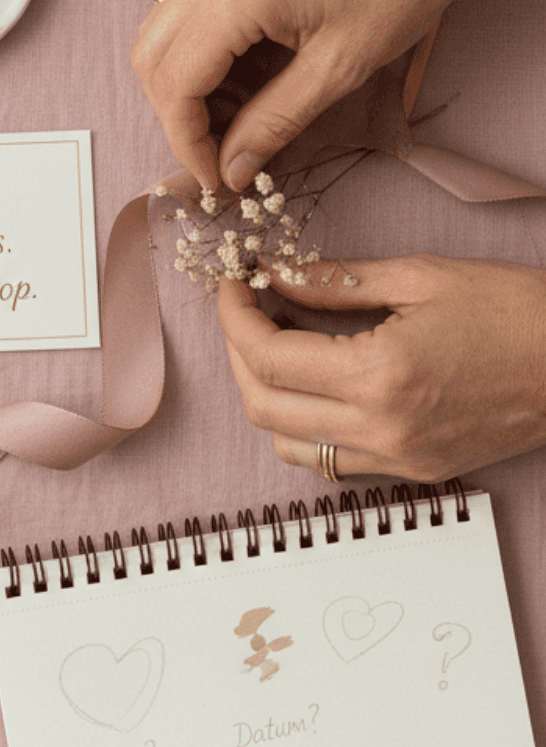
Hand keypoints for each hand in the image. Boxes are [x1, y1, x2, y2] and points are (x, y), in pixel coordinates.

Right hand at [132, 0, 473, 193]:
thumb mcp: (341, 67)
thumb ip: (274, 122)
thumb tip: (232, 169)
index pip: (175, 81)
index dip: (187, 140)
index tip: (215, 176)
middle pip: (151, 56)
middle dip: (176, 113)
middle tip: (219, 151)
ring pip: (162, 28)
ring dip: (186, 80)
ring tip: (236, 114)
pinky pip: (190, 1)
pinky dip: (203, 46)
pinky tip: (244, 71)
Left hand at [216, 255, 545, 481]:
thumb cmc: (514, 311)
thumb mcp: (420, 277)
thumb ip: (334, 281)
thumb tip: (273, 276)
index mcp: (379, 375)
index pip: (267, 355)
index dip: (233, 315)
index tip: (232, 283)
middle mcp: (381, 428)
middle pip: (263, 405)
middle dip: (238, 351)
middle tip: (246, 309)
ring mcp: (396, 458)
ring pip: (288, 443)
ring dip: (266, 394)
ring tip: (279, 344)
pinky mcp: (413, 471)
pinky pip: (329, 460)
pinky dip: (305, 425)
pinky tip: (318, 383)